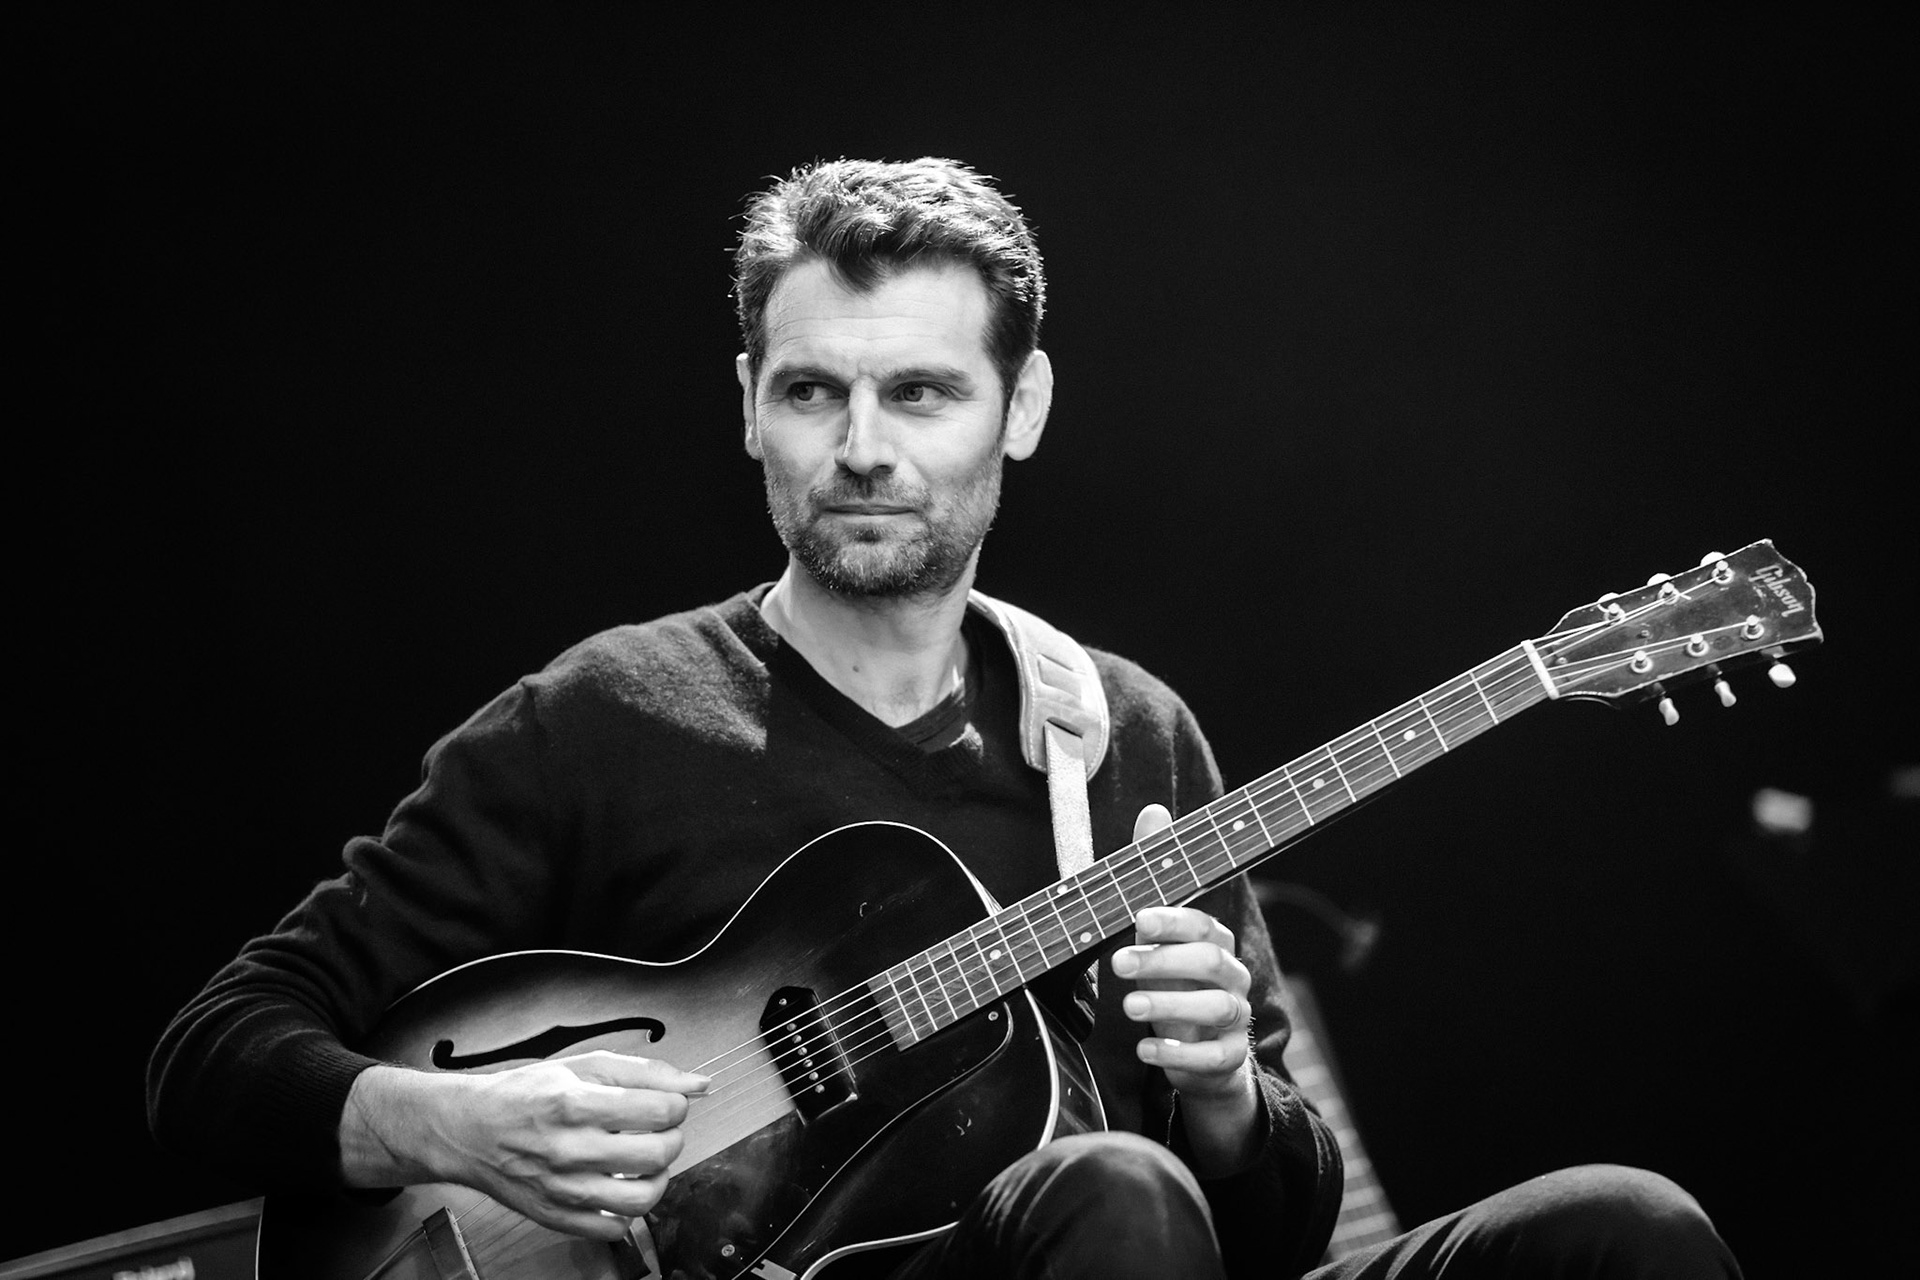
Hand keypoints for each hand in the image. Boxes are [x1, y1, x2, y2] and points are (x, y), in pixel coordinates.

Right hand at [342, 1051, 709, 1240]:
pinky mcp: (555, 1216)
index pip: (659, 1110)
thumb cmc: (525, 1094)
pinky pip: (612, 1228)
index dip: (676, 1106)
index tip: (667, 1105)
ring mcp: (561, 1188)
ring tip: (645, 1163)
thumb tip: (697, 1084)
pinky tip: (617, 1187)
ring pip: (641, 1199)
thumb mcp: (582, 1065)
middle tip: (658, 1131)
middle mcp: (568, 1148)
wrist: (468, 1129)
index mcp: (575, 1103)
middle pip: (656, 1155)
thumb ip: (645, 1072)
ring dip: (657, 1179)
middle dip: (671, 1139)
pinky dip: (625, 1212)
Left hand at [1111, 803, 1260, 1171]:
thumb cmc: (1174, 981)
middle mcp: (1232, 977)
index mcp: (1215, 942)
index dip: (1173, 920)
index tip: (1138, 919)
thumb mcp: (1159, 933)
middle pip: (1210, 962)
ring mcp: (1234, 1018)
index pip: (1203, 924)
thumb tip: (1155, 809)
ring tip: (1129, 1008)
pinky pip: (1214, 1057)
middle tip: (1118, 965)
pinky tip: (1147, 1049)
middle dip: (1163, 961)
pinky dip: (1179, 1054)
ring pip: (1218, 1008)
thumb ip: (1157, 875)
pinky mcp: (1229, 1058)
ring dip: (1170, 1006)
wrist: (1203, 1054)